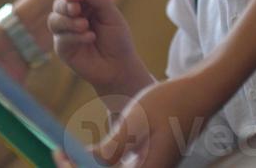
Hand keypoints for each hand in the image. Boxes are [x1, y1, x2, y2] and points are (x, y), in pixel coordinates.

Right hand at [47, 0, 138, 93]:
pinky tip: (90, 37)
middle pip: (58, 4)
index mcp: (84, 6)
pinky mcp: (63, 49)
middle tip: (76, 9)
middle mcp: (72, 17)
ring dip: (67, 21)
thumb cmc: (118, 40)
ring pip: (53, 20)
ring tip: (84, 25)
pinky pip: (61, 38)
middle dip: (65, 5)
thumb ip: (100, 0)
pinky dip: (74, 36)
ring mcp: (66, 33)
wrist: (119, 67)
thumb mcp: (113, 16)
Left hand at [52, 70, 216, 166]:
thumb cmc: (168, 104)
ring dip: (88, 166)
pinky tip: (88, 152)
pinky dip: (101, 164)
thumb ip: (112, 147)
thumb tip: (87, 160)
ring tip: (68, 153)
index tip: (58, 153)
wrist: (196, 95)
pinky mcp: (148, 163)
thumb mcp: (136, 121)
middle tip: (59, 154)